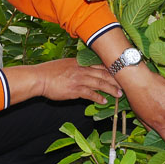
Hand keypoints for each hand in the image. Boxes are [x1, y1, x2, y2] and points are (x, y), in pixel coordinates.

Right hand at [5, 58, 121, 105]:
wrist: (38, 78)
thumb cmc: (50, 72)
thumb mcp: (66, 64)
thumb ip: (77, 67)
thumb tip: (86, 71)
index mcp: (80, 62)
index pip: (100, 64)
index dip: (112, 69)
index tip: (121, 73)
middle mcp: (81, 69)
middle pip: (104, 73)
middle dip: (116, 79)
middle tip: (126, 85)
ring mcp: (78, 79)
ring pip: (100, 83)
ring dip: (111, 89)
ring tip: (119, 94)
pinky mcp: (74, 89)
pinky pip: (90, 94)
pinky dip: (98, 97)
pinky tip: (104, 101)